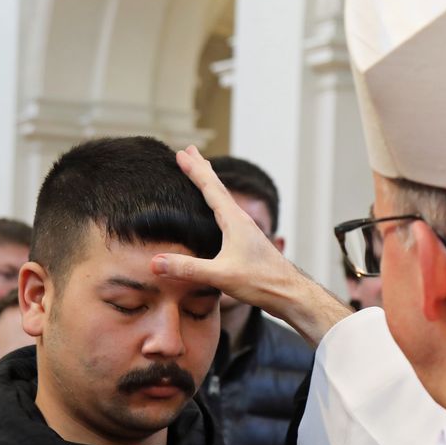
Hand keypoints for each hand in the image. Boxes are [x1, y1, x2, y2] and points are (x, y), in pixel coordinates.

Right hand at [153, 146, 351, 345]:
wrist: (290, 294)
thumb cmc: (261, 282)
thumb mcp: (220, 275)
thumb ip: (188, 268)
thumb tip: (155, 262)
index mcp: (235, 221)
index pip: (211, 188)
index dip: (195, 170)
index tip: (181, 153)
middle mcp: (241, 222)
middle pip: (218, 188)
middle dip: (203, 169)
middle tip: (190, 150)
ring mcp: (246, 232)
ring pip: (224, 201)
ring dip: (211, 185)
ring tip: (202, 173)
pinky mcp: (248, 244)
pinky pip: (228, 216)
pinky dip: (218, 205)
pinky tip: (216, 214)